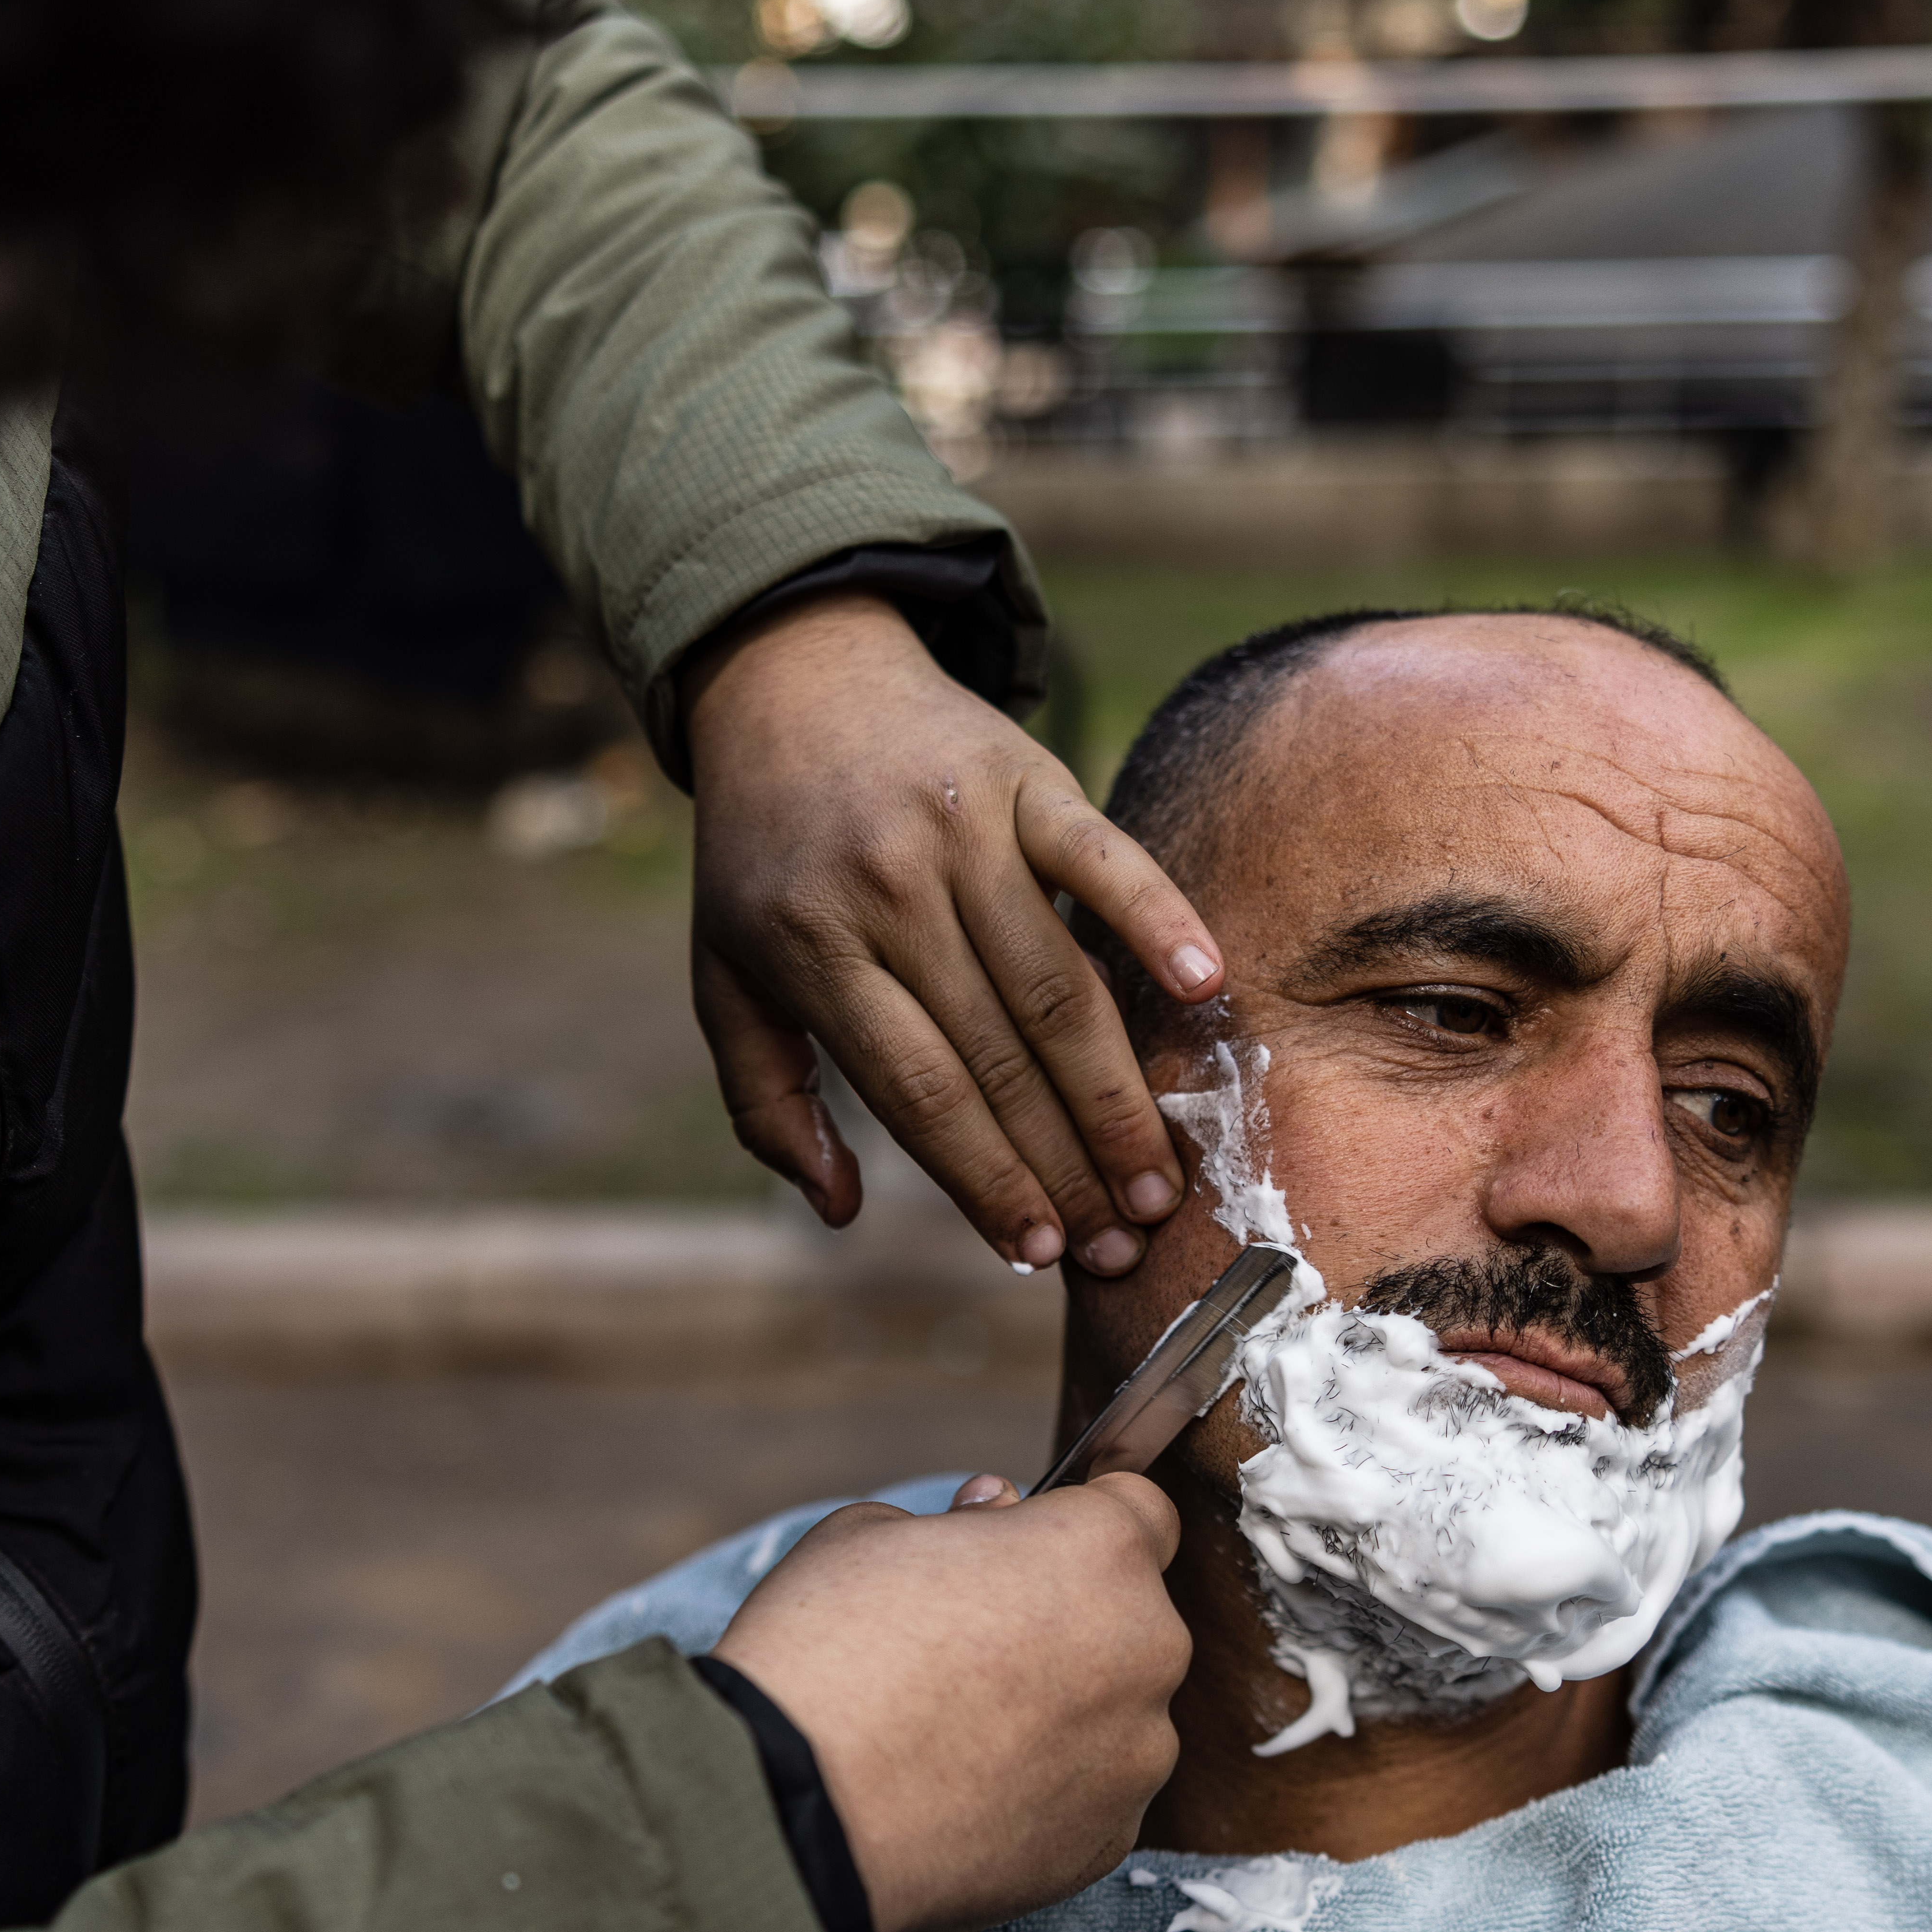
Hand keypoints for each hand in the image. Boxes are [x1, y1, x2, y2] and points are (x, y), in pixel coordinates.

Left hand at [681, 594, 1224, 1277]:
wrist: (794, 682)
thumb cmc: (765, 855)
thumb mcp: (725, 976)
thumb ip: (767, 1101)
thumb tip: (838, 1210)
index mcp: (813, 948)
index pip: (918, 1093)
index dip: (985, 1179)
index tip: (1038, 1250)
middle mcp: (890, 890)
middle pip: (999, 1054)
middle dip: (1066, 1163)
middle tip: (1124, 1241)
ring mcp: (963, 831)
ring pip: (1057, 984)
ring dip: (1117, 1091)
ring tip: (1161, 1177)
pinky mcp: (1027, 778)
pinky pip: (1103, 856)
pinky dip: (1157, 915)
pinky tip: (1206, 983)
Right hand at [711, 1474, 1188, 1931]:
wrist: (791, 1807)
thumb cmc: (824, 1651)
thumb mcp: (868, 1535)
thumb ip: (960, 1521)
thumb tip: (994, 1511)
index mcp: (1099, 1550)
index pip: (1142, 1512)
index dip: (1084, 1524)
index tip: (1035, 1546)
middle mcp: (1146, 1647)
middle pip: (1131, 1617)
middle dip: (1068, 1622)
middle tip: (973, 1646)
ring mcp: (1137, 1752)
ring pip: (1117, 1712)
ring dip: (1064, 1711)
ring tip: (960, 1732)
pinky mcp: (1110, 1838)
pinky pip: (1093, 1793)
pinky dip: (1047, 1791)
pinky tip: (966, 1793)